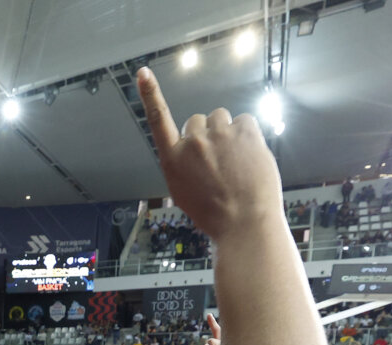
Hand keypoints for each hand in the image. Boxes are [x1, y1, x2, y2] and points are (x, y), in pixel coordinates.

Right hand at [137, 68, 282, 239]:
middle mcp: (192, 143)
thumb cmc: (215, 213)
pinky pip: (244, 121)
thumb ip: (184, 164)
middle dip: (208, 134)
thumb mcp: (184, 192)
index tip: (142, 74)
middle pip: (198, 120)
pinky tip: (249, 157)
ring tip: (235, 162)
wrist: (244, 223)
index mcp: (173, 160)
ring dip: (227, 133)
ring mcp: (219, 134)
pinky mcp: (244, 130)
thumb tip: (195, 150)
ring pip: (222, 118)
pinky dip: (247, 135)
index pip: (158, 120)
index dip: (150, 94)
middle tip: (219, 162)